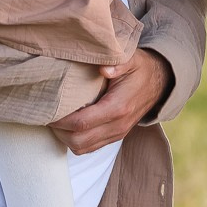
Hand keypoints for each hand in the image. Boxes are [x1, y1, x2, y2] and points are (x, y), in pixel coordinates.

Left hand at [49, 48, 172, 153]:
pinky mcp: (115, 137)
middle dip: (58, 130)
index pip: (81, 123)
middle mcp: (117, 126)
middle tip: (47, 114)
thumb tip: (103, 69)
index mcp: (118, 107)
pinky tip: (68, 124)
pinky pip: (89, 148)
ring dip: (64, 137)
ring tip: (55, 119)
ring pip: (81, 148)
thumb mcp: (131, 59)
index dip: (60, 120)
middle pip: (78, 141)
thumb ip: (118, 63)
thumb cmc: (140, 68)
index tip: (47, 108)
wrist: (159, 83)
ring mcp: (117, 134)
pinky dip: (74, 140)